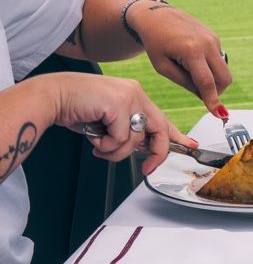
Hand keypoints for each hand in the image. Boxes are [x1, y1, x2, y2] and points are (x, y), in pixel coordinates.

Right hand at [45, 72, 196, 175]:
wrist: (52, 96)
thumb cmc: (76, 108)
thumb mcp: (107, 120)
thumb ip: (126, 130)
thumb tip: (143, 149)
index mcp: (134, 95)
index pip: (161, 118)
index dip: (176, 135)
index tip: (189, 145)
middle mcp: (135, 93)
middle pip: (159, 130)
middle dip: (156, 155)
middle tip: (147, 169)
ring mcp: (128, 98)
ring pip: (136, 140)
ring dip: (116, 151)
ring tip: (99, 144)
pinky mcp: (118, 105)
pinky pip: (120, 139)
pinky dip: (106, 145)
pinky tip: (94, 137)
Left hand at [129, 4, 232, 116]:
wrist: (156, 15)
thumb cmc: (155, 42)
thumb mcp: (163, 67)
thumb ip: (185, 83)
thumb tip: (205, 96)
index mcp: (191, 51)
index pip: (207, 82)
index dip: (213, 100)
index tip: (219, 114)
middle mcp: (207, 43)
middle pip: (224, 78)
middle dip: (217, 90)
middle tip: (199, 92)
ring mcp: (213, 38)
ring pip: (223, 70)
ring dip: (212, 78)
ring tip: (189, 71)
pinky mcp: (214, 36)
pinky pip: (218, 59)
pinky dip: (209, 67)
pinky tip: (191, 59)